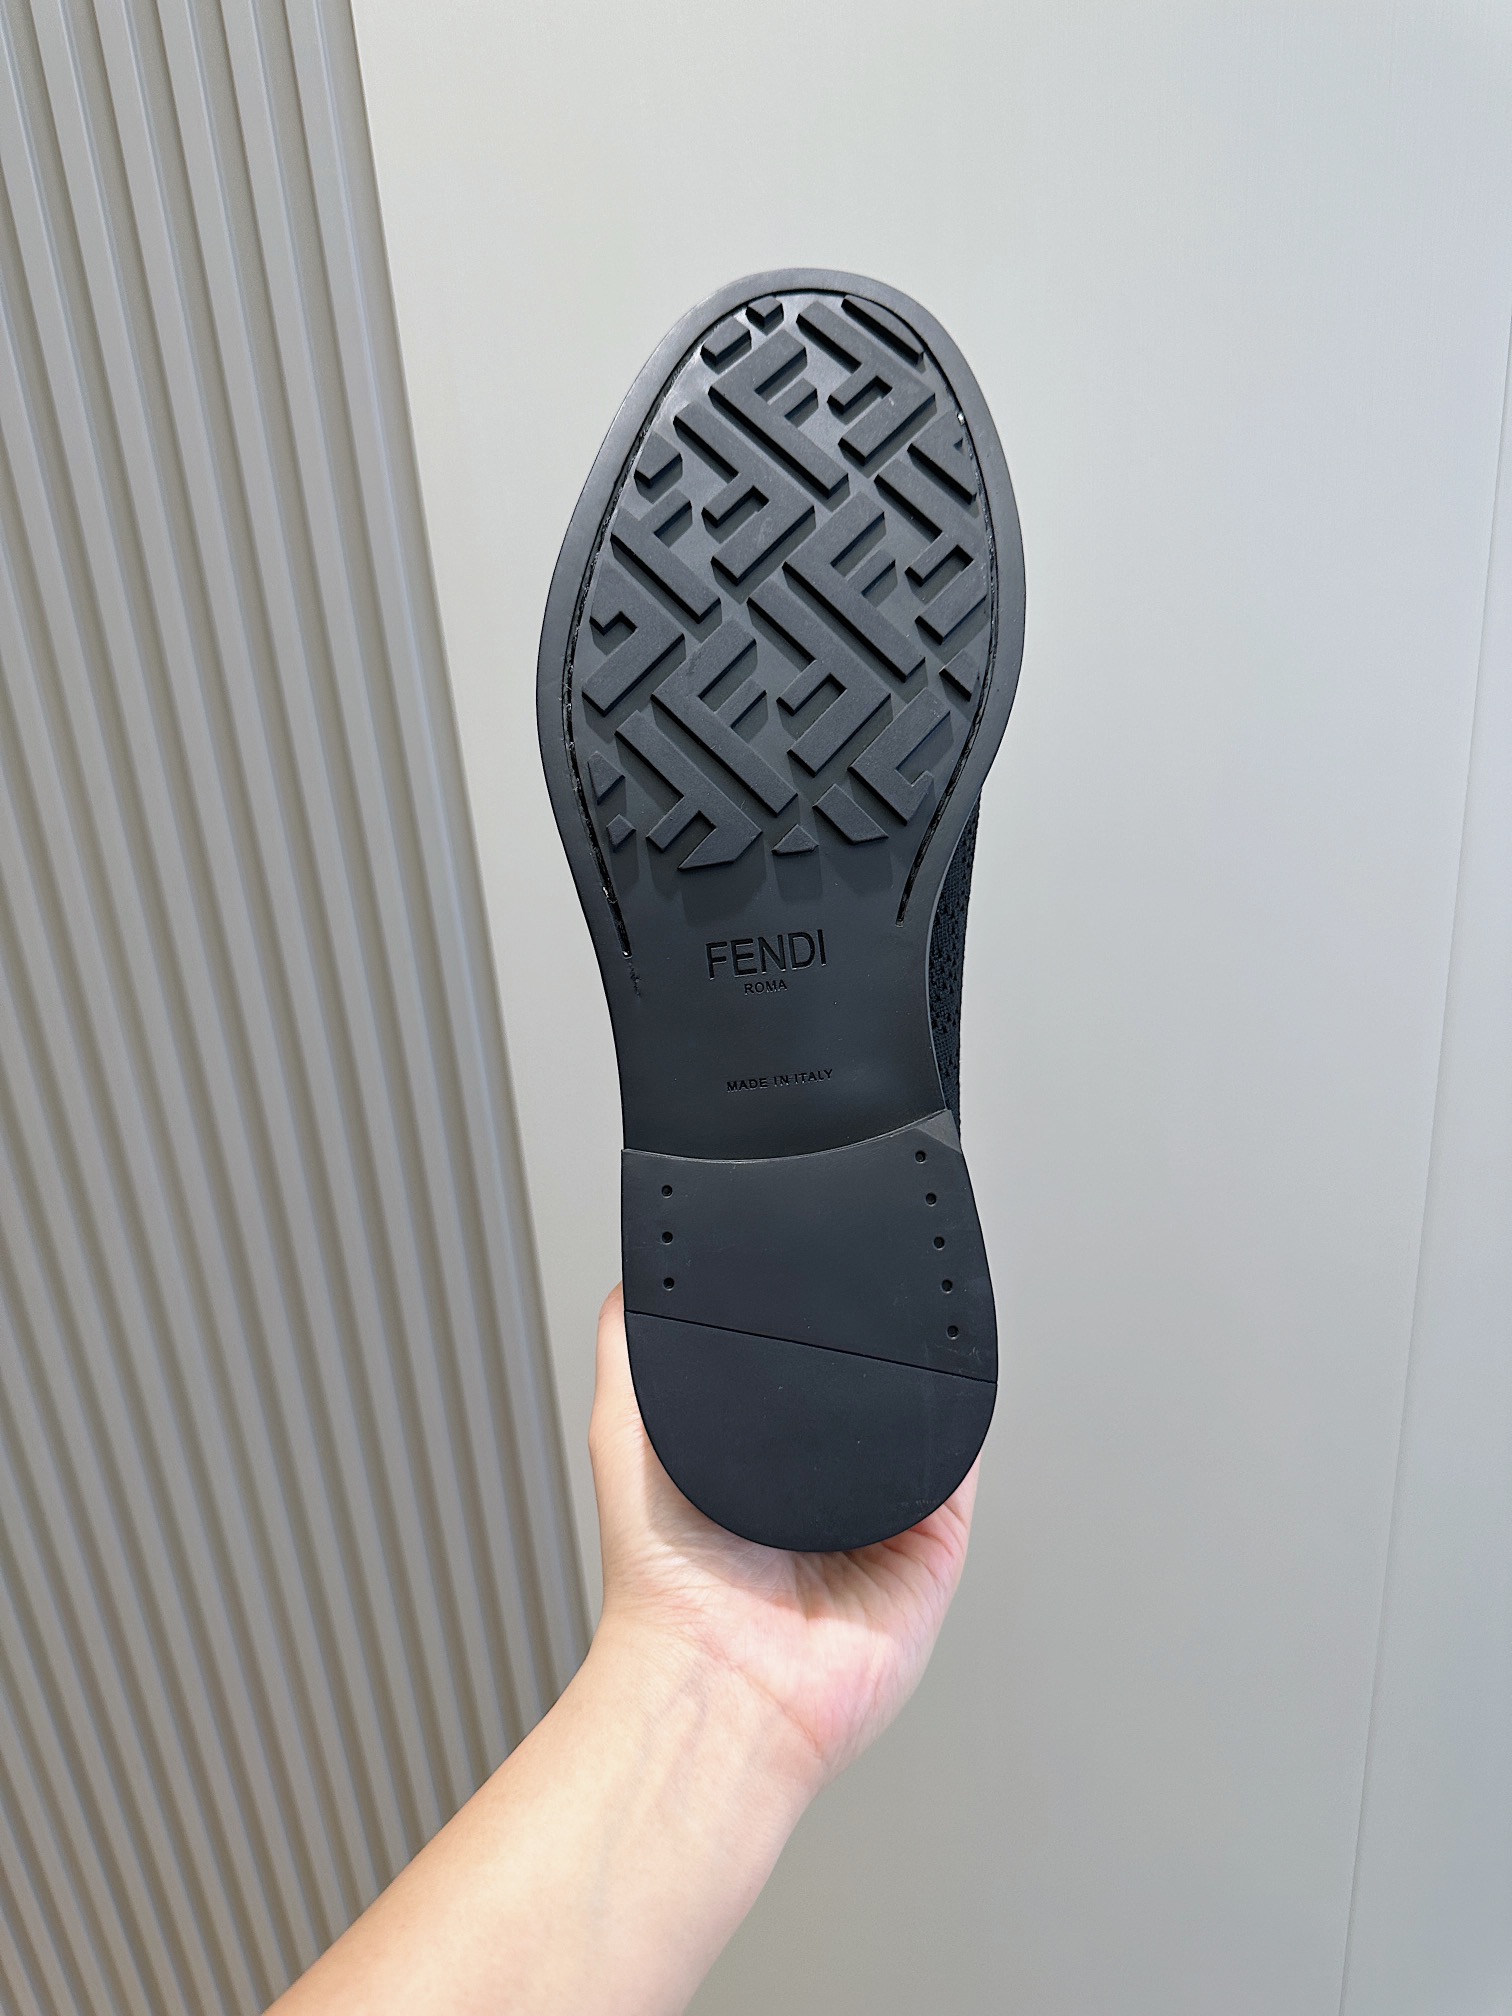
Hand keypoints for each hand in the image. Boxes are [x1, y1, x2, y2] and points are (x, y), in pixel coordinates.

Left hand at [589, 1285, 979, 1787]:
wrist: (724, 1676)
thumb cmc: (665, 1583)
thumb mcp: (625, 1433)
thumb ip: (632, 1350)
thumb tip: (638, 1274)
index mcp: (756, 1460)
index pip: (798, 1376)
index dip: (809, 1332)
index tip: (814, 1281)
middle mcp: (821, 1486)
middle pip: (866, 1396)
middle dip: (871, 1356)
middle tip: (867, 1308)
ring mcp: (883, 1516)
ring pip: (924, 1424)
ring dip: (921, 1386)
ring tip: (908, 1344)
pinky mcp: (934, 1546)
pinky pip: (961, 1470)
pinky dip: (958, 1432)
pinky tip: (938, 1400)